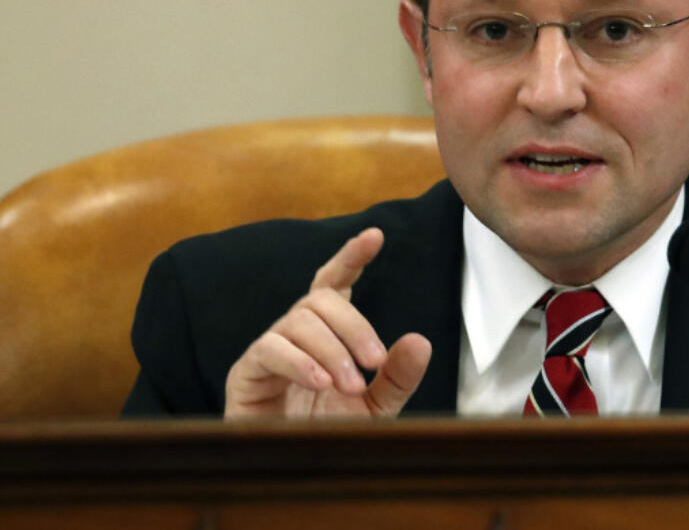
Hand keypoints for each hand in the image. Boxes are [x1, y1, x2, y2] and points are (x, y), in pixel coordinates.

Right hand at [224, 228, 432, 417]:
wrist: (290, 474)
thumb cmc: (329, 436)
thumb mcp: (376, 408)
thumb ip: (397, 377)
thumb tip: (420, 340)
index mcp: (326, 333)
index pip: (334, 283)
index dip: (351, 257)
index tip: (374, 236)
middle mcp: (296, 333)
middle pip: (321, 298)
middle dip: (354, 325)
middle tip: (375, 361)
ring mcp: (269, 350)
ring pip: (298, 321)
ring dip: (331, 350)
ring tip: (351, 385)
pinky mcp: (246, 374)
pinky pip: (269, 349)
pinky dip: (299, 362)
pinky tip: (320, 381)